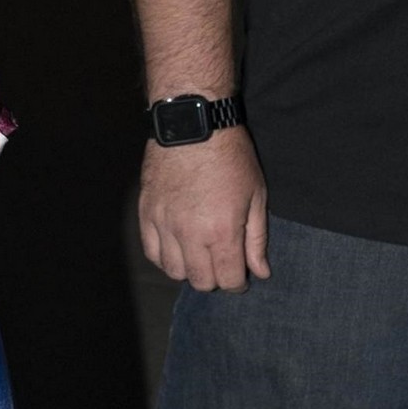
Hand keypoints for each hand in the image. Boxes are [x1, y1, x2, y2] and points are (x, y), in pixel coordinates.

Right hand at [139, 128, 269, 291]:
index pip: (228, 280)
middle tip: (222, 263)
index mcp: (222, 231)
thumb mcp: (255, 196)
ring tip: (199, 254)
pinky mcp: (146, 214)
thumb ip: (257, 239)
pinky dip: (165, 257)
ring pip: (174, 271)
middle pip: (200, 281)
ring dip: (189, 269)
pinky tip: (177, 247)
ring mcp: (164, 225)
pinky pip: (152, 252)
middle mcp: (190, 234)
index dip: (238, 283)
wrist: (193, 124)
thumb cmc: (231, 157)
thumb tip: (260, 272)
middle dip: (215, 278)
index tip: (241, 276)